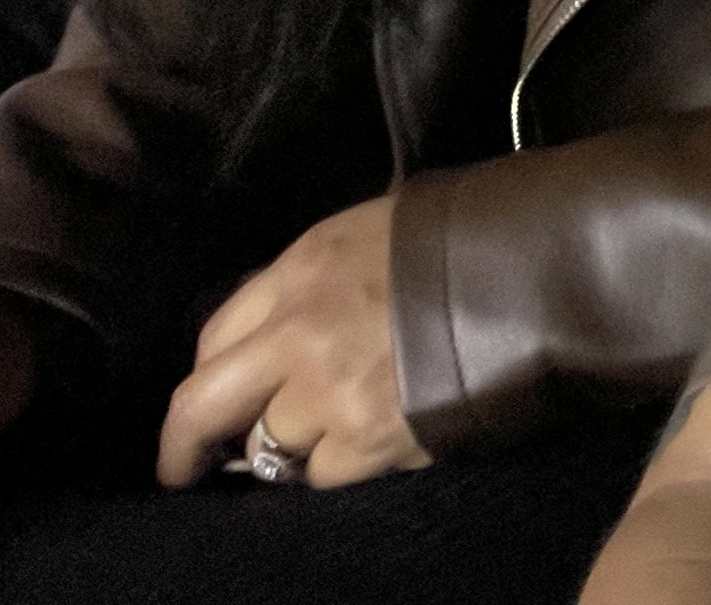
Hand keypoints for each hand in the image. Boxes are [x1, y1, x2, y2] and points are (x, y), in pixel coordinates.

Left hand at [157, 198, 427, 492]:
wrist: (527, 272)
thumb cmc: (453, 242)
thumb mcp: (363, 236)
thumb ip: (308, 285)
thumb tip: (273, 337)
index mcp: (297, 271)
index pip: (215, 336)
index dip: (207, 377)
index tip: (204, 404)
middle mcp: (295, 334)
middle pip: (202, 405)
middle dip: (185, 447)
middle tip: (182, 471)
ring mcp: (326, 393)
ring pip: (269, 448)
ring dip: (287, 448)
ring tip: (326, 433)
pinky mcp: (365, 442)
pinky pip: (323, 474)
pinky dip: (336, 466)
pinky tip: (368, 440)